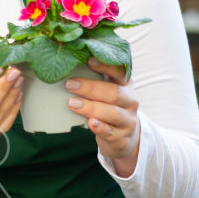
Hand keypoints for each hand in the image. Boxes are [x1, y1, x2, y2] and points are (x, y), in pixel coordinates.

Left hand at [68, 57, 140, 176]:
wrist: (123, 137)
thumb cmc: (108, 108)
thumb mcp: (107, 92)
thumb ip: (94, 78)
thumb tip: (68, 62)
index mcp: (126, 85)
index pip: (120, 72)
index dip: (107, 66)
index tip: (89, 60)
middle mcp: (130, 101)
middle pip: (114, 92)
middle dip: (91, 88)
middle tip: (70, 84)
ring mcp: (128, 120)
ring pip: (113, 113)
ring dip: (91, 107)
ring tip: (72, 103)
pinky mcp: (121, 137)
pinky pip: (110, 132)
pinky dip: (100, 127)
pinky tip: (90, 123)